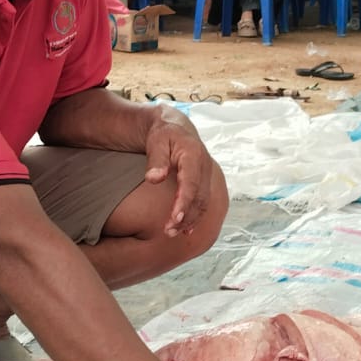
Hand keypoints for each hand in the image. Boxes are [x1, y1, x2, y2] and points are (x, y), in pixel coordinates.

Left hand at [144, 107, 215, 236]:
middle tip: (168, 231)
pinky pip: (204, 203)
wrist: (176, 128)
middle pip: (199, 197)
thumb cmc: (163, 134)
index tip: (175, 219)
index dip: (184, 203)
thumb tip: (154, 179)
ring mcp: (207, 175)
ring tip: (172, 232)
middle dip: (186, 217)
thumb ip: (156, 160)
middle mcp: (205, 166)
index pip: (191, 183)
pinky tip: (186, 230)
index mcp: (194, 154)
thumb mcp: (156, 141)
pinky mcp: (204, 182)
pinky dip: (196, 217)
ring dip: (190, 220)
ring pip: (203, 203)